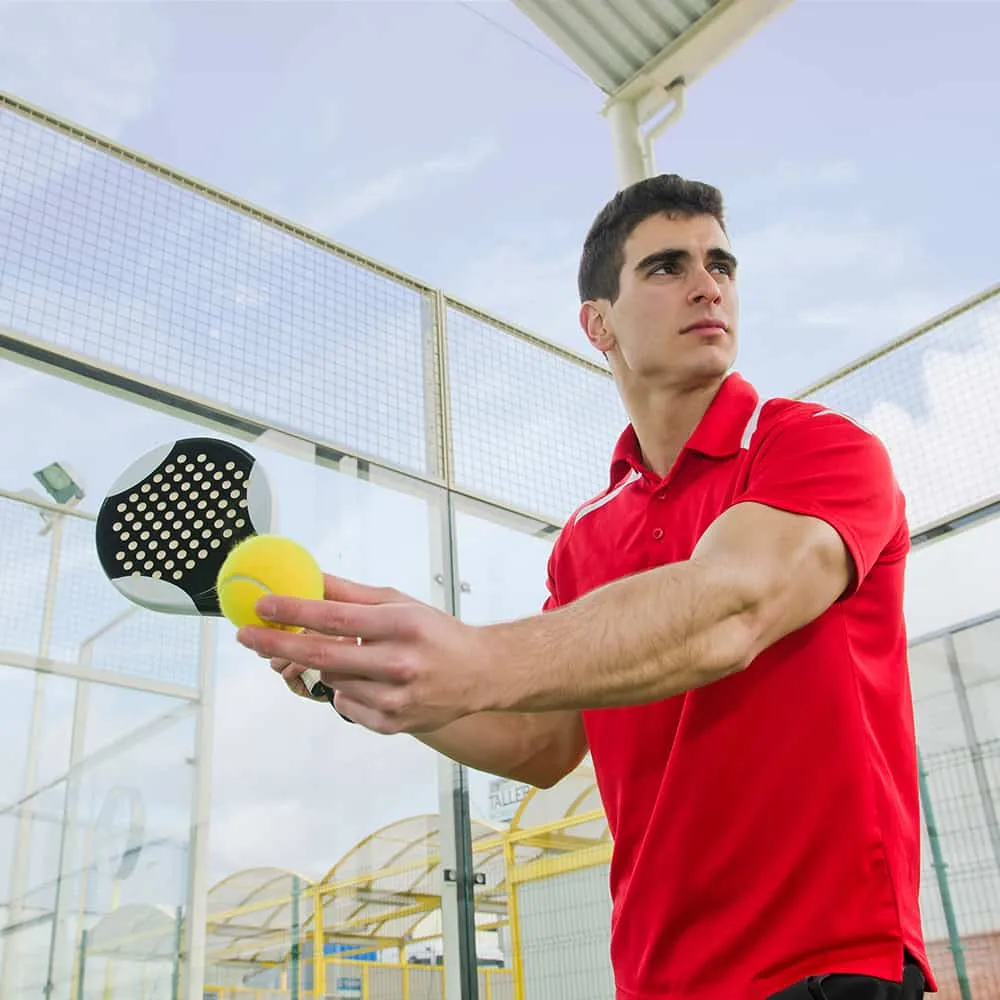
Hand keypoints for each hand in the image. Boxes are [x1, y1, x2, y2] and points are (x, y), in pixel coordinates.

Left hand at [236, 574, 496, 733]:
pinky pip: (346, 704)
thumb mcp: (399, 603)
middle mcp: (399, 664)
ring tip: (349, 654)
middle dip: (278, 643)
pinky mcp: (393, 724)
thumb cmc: (436, 633)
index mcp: (402, 626)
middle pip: (323, 656)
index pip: (335, 618)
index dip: (293, 612)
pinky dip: (346, 689)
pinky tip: (368, 679)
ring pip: (331, 681)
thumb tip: (308, 579)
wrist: (480, 673)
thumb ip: (351, 594)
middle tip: (247, 634)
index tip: (262, 605)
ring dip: (325, 665)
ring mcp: (396, 700)